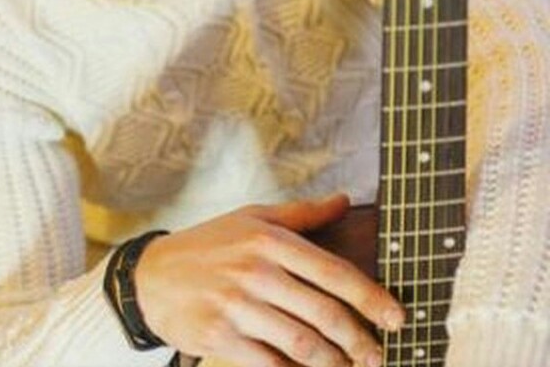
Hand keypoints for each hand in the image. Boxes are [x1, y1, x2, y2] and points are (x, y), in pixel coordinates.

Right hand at [134, 194, 403, 366]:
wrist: (154, 276)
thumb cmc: (210, 243)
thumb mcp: (252, 217)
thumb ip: (302, 214)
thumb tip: (344, 200)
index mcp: (269, 240)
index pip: (332, 271)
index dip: (369, 297)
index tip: (395, 316)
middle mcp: (256, 271)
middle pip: (323, 314)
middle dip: (359, 341)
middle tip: (378, 356)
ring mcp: (238, 307)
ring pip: (302, 345)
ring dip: (334, 364)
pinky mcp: (222, 337)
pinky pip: (271, 365)